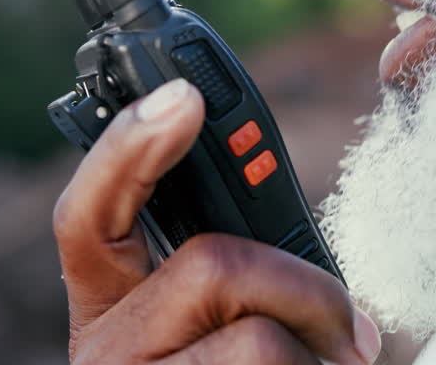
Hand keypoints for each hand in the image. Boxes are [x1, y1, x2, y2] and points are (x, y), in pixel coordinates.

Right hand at [52, 78, 380, 363]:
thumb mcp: (216, 329)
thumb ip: (233, 277)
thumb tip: (296, 252)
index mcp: (111, 308)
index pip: (86, 214)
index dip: (128, 148)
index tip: (182, 97)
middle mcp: (107, 352)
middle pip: (213, 267)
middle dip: (304, 285)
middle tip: (349, 328)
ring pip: (261, 341)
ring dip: (322, 358)